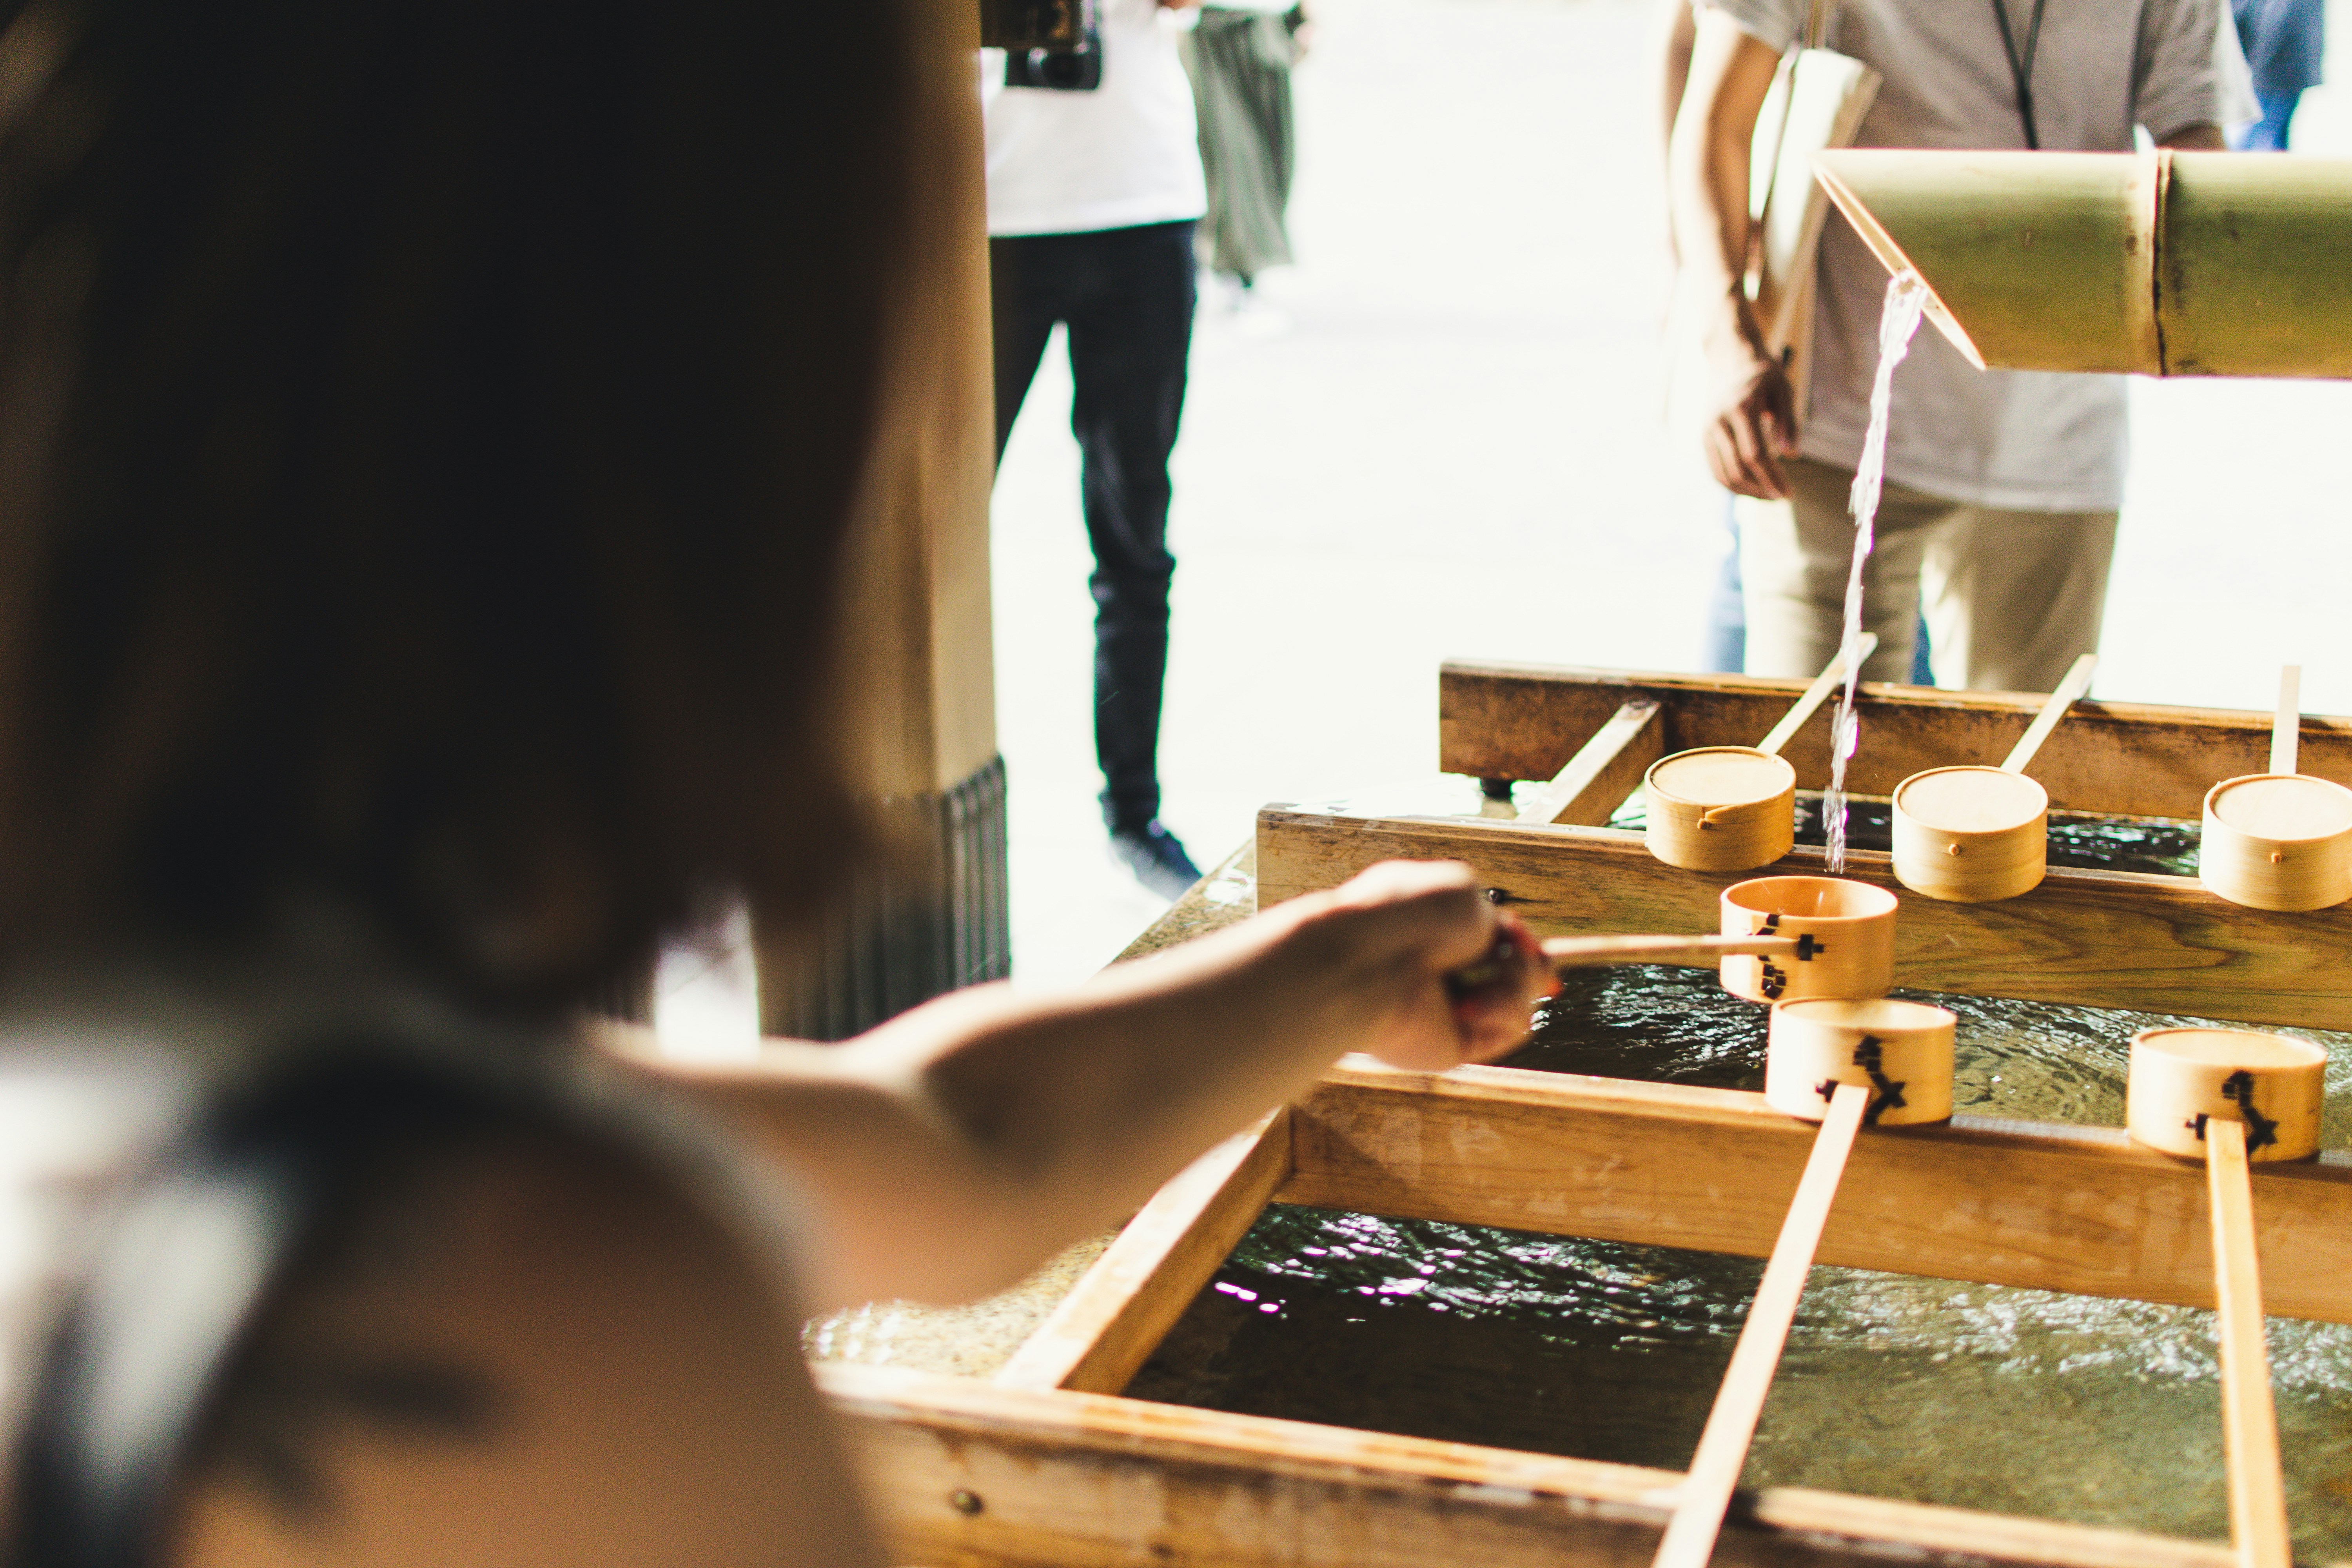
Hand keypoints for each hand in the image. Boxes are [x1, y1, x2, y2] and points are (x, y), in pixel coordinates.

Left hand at [1295, 860, 1553, 1072]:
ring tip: (1489, 975)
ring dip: (1518, 982)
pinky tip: (1473, 1005)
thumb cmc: (1410, 916)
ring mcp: (1450, 1009)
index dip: (1522, 944)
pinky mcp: (1454, 1045)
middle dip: (1527, 962)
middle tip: (1511, 953)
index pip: (1497, 940)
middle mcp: (1444, 970)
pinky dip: (1505, 1012)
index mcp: (1437, 929)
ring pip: (1522, 1000)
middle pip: (1519, 971)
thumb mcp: (1464, 894)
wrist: (1370, 962)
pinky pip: (1510, 1030)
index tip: (1525, 941)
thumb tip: (1530, 962)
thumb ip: (1497, 922)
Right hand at [1702, 339, 1797, 499]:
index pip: (1754, 455)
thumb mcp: (1784, 390)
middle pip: (1737, 469)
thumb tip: (1791, 456)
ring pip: (1722, 474)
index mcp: (1740, 409)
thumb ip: (1789, 422)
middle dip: (1761, 489)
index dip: (1771, 478)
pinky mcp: (1703, 437)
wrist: (1729, 359)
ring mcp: (1707, 431)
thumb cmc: (1763, 375)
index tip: (1788, 494)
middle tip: (1781, 497)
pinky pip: (1714, 469)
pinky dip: (1731, 484)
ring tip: (1768, 496)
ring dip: (1746, 491)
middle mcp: (1718, 422)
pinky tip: (1751, 488)